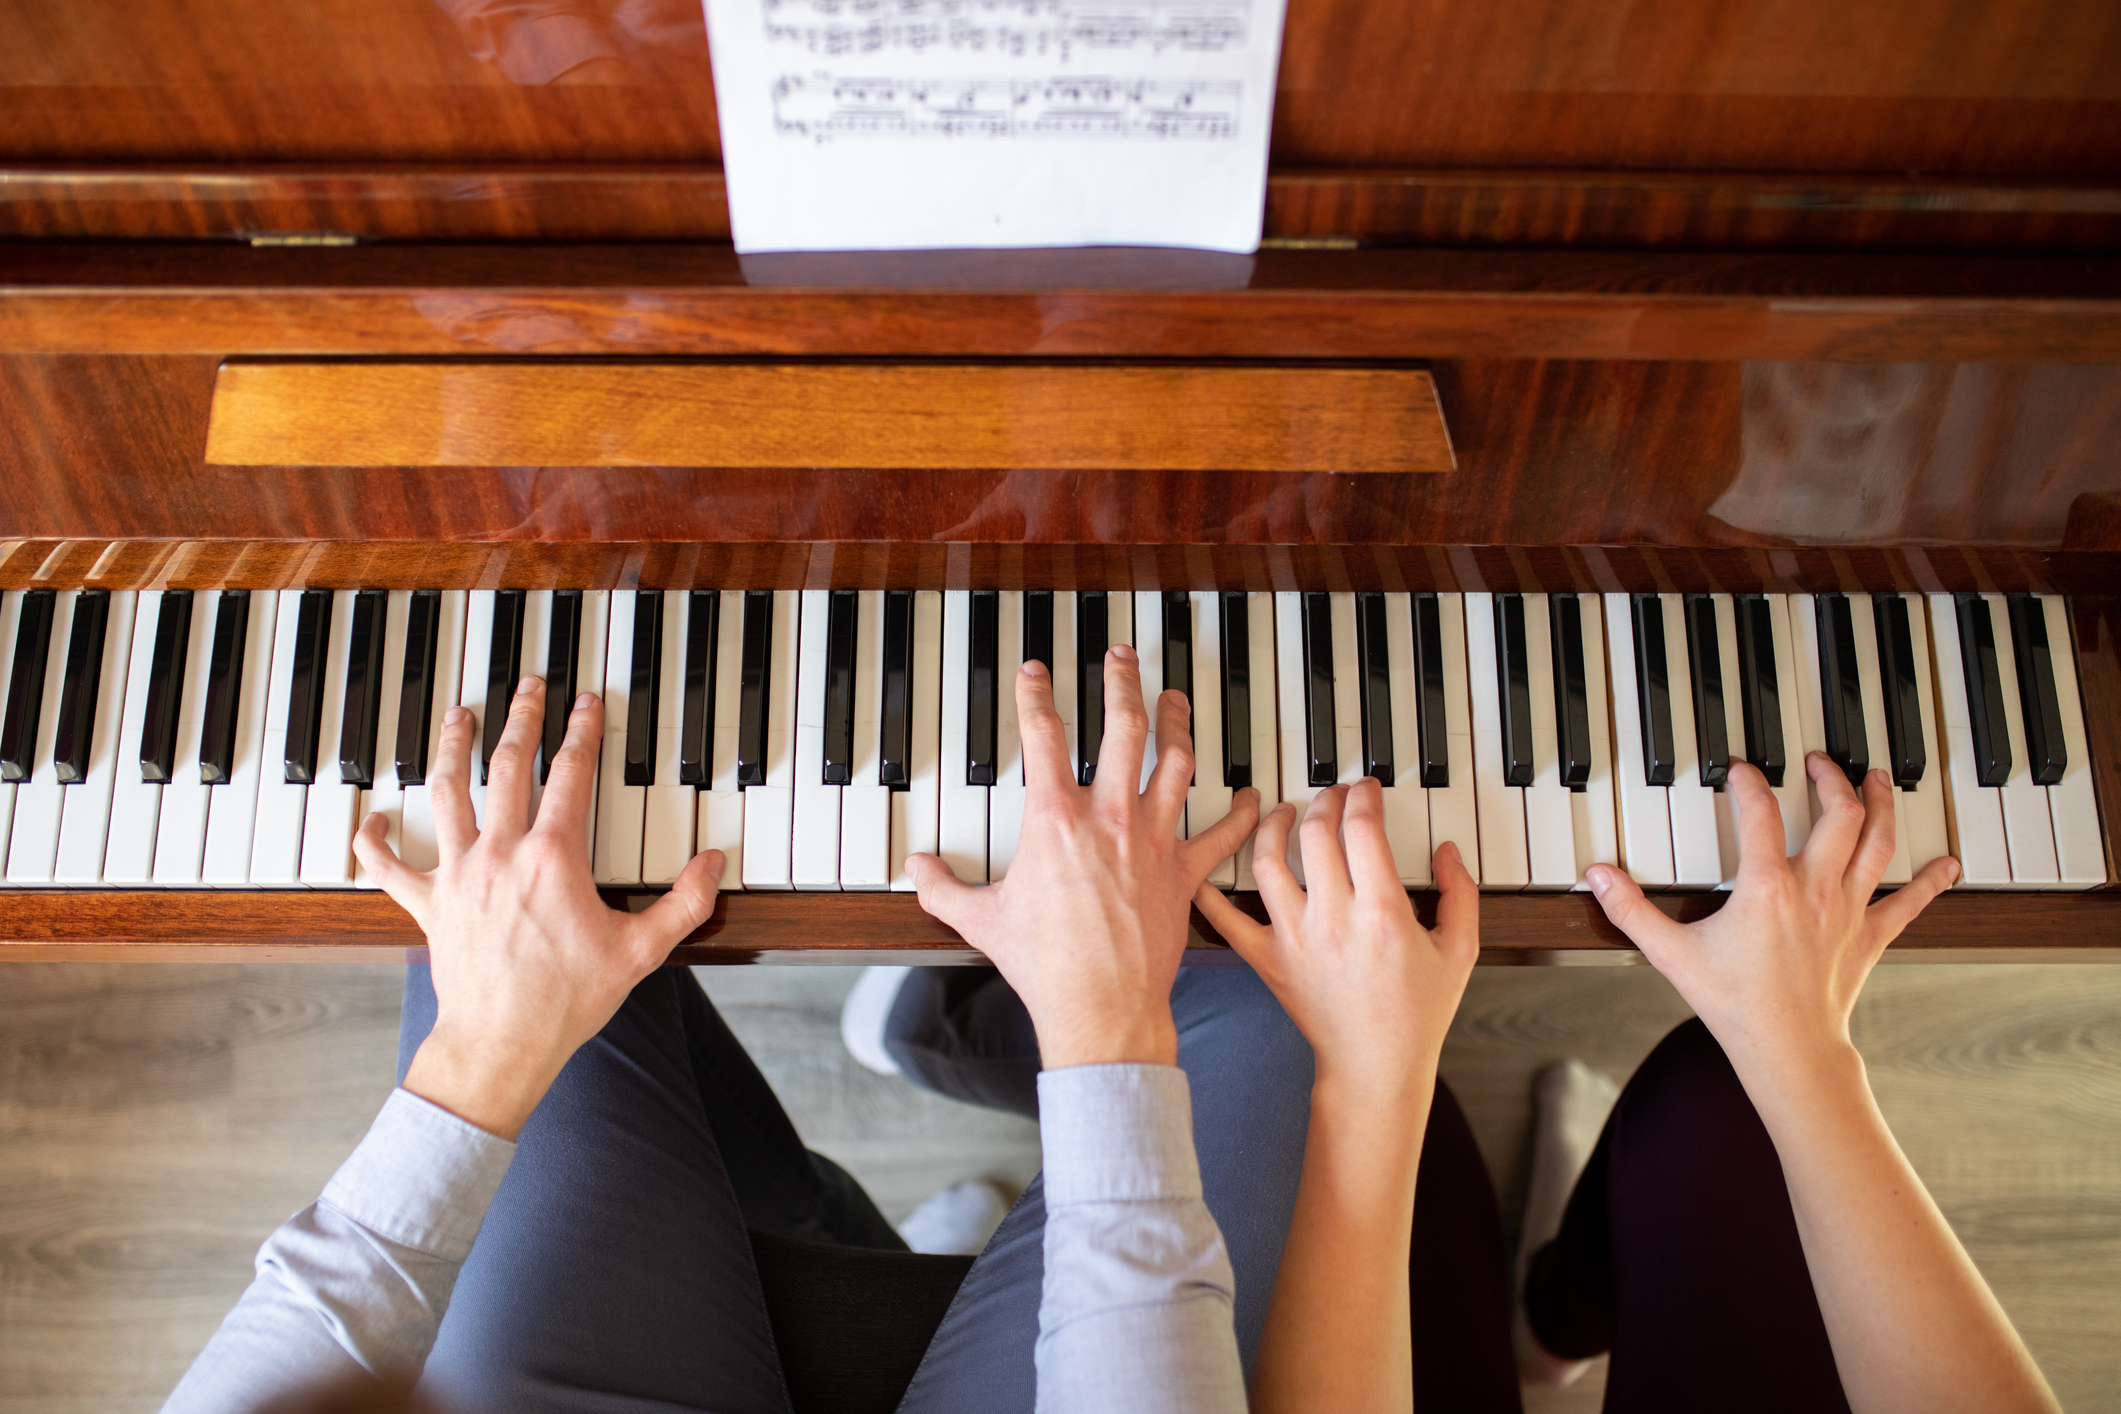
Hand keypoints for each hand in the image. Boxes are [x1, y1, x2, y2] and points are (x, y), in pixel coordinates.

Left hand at [353, 677, 722, 1138]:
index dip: (581, 733)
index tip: (586, 704)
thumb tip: (713, 864)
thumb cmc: (566, 1001)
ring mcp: (459, 876)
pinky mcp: (429, 906)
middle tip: (527, 688)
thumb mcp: (641, 952)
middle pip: (506, 767)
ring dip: (453, 749)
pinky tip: (376, 819)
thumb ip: (685, 903)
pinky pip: (390, 867)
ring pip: (447, 794)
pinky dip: (378, 841)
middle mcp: (501, 854)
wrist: (501, 1044)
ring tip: (460, 717)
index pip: (570, 776)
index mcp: (553, 857)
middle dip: (520, 719)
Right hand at [909, 647, 1260, 1068]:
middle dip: (1122, 682)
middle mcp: (1108, 817)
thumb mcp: (979, 920)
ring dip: (1178, 723)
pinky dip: (1242, 813)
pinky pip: (1224, 835)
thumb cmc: (1043, 965)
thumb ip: (943, 888)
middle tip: (1122, 657)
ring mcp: (1153, 841)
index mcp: (1055, 819)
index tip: (1035, 671)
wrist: (1100, 1006)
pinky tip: (1253, 796)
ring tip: (1175, 699)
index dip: (1035, 692)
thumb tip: (917, 869)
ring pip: (1176, 762)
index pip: (1042, 733)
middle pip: (1123, 727)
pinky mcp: (1184, 873)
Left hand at [1195, 779, 1479, 1098]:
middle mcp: (1333, 918)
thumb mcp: (1459, 951)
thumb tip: (1447, 852)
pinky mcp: (1268, 959)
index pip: (1362, 828)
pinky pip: (1226, 919)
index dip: (1362, 797)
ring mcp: (1294, 938)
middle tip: (1334, 797)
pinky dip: (1211, 890)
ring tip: (1283, 814)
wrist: (1374, 1067)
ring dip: (1271, 825)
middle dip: (1325, 800)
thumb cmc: (1416, 1015)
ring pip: (1267, 860)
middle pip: (1314, 832)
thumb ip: (1460, 894)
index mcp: (1381, 911)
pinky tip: (1211, 865)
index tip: (1366, 791)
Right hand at [1586, 754, 1957, 1084]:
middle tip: (1818, 762)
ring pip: (1877, 842)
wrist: (1789, 1051)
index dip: (1748, 783)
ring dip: (1880, 804)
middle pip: (1838, 813)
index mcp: (1767, 887)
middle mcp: (1815, 889)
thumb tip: (1598, 877)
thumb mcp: (1671, 954)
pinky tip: (1947, 863)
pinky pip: (1909, 902)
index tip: (1741, 770)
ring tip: (1878, 779)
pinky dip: (1930, 881)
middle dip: (1830, 778)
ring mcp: (1849, 910)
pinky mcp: (1870, 936)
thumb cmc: (1735, 1005)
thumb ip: (1631, 910)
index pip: (1759, 813)